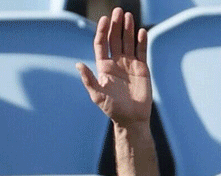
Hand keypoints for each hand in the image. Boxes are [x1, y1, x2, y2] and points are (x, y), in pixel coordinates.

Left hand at [78, 8, 151, 126]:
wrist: (132, 118)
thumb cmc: (112, 109)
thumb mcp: (97, 95)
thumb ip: (89, 80)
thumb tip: (78, 64)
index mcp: (104, 67)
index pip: (101, 44)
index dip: (102, 31)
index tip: (104, 19)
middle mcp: (116, 63)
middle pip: (115, 39)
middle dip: (116, 25)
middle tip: (118, 11)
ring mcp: (129, 64)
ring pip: (128, 42)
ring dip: (128, 29)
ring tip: (128, 16)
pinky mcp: (142, 68)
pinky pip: (141, 51)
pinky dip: (141, 41)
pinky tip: (141, 32)